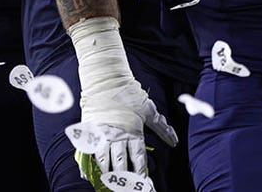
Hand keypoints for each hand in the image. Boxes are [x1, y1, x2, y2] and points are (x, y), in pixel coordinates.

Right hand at [69, 18, 177, 183]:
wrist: (106, 81)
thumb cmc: (130, 95)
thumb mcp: (149, 110)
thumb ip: (162, 127)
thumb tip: (175, 141)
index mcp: (133, 131)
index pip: (138, 158)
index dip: (140, 173)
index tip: (144, 184)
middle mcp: (117, 136)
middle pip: (120, 163)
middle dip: (124, 178)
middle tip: (127, 189)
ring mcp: (101, 135)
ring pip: (103, 161)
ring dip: (106, 175)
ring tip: (110, 186)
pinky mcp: (89, 132)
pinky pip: (87, 153)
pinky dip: (87, 166)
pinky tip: (89, 176)